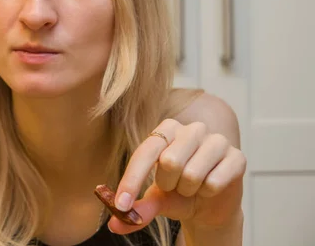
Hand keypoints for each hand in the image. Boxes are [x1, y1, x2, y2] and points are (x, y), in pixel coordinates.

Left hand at [108, 118, 245, 233]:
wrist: (211, 205)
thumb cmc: (178, 194)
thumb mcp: (155, 199)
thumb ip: (138, 208)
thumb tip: (116, 224)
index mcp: (166, 130)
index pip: (145, 152)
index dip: (132, 180)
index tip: (121, 205)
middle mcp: (192, 129)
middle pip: (170, 161)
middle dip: (169, 184)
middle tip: (176, 186)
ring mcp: (217, 140)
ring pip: (192, 173)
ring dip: (189, 190)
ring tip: (193, 187)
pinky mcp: (237, 157)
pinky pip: (214, 182)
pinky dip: (207, 193)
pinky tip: (210, 188)